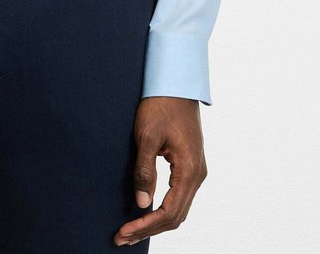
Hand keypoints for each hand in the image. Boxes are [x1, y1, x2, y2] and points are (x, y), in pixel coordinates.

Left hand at [113, 95, 206, 246]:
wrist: (177, 83)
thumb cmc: (161, 105)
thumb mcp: (147, 136)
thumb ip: (145, 171)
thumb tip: (142, 203)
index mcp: (189, 170)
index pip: (169, 212)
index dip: (146, 225)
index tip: (124, 231)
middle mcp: (197, 174)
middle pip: (175, 216)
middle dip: (148, 228)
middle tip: (122, 236)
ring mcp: (195, 170)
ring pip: (178, 209)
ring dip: (155, 221)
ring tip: (130, 229)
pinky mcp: (189, 165)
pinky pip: (179, 196)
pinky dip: (163, 209)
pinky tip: (146, 211)